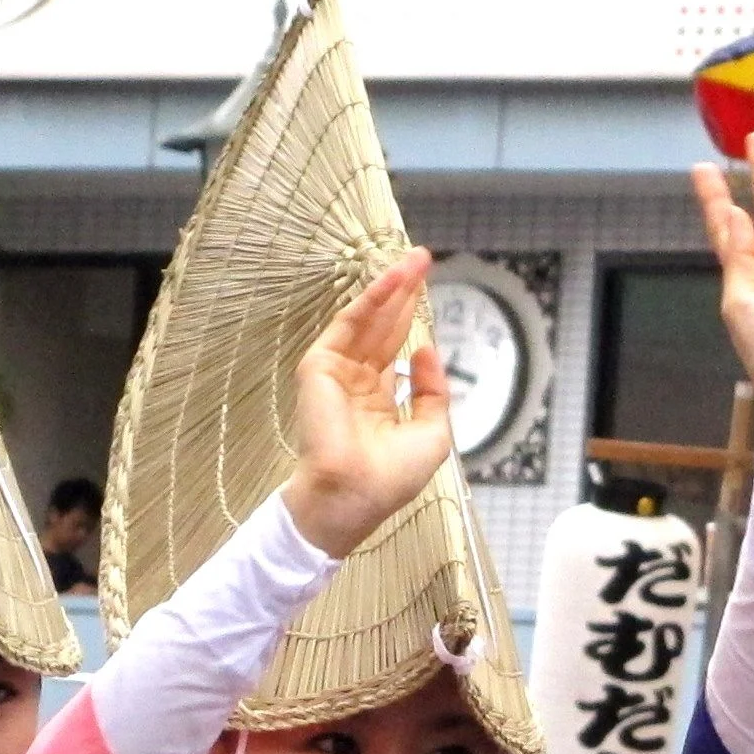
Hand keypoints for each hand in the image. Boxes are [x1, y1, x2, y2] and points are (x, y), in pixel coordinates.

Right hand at [284, 254, 452, 559]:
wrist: (355, 494)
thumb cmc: (392, 476)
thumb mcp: (432, 434)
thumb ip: (433, 392)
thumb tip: (429, 351)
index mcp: (379, 398)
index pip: (396, 348)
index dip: (412, 318)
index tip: (427, 289)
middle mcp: (357, 380)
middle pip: (384, 326)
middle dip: (404, 293)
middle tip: (422, 258)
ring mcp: (337, 371)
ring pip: (368, 320)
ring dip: (390, 288)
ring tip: (414, 260)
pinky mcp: (320, 365)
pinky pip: (349, 325)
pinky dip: (370, 301)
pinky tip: (391, 281)